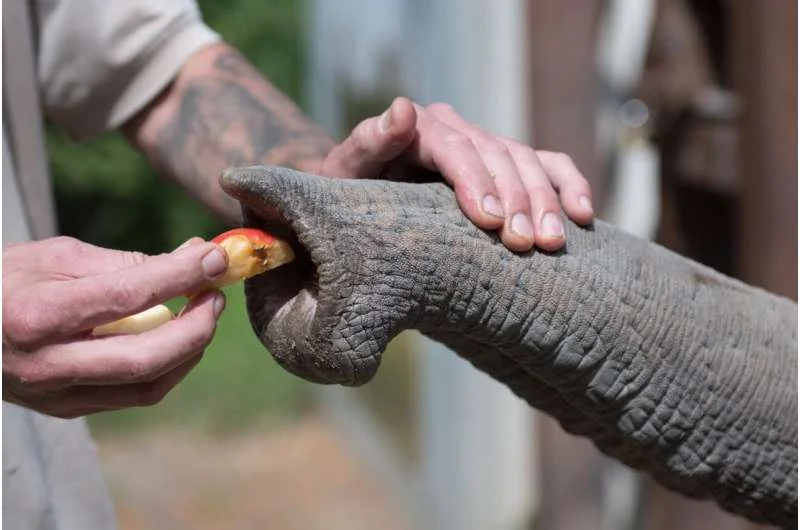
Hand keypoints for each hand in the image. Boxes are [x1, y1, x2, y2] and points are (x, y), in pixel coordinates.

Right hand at [2, 236, 227, 417]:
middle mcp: (46, 364)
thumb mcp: (56, 257)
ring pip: (147, 386)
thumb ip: (123, 264)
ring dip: (189, 349)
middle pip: (146, 357)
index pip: (128, 296)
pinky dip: (167, 366)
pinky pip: (134, 394)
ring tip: (202, 313)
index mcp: (38, 315)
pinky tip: (177, 339)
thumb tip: (190, 260)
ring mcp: (55, 395)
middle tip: (216, 294)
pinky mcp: (65, 409)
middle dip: (196, 326)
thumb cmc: (4, 281)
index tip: (217, 257)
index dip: (181, 276)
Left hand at [319, 97, 593, 251]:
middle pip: (498, 156)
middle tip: (526, 244)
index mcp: (421, 128)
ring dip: (545, 202)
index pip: (456, 148)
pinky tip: (584, 215)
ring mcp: (487, 146)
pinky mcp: (508, 166)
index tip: (490, 221)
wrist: (366, 205)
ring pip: (528, 163)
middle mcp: (459, 130)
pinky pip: (549, 166)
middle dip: (516, 200)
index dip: (475, 182)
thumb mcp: (345, 173)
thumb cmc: (353, 194)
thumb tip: (402, 108)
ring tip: (552, 241)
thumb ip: (368, 143)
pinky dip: (570, 186)